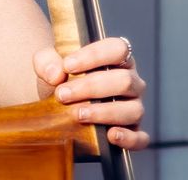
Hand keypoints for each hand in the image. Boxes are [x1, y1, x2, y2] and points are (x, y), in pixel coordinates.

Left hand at [32, 36, 148, 150]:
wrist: (58, 105)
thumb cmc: (60, 78)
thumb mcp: (48, 64)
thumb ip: (47, 61)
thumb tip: (56, 73)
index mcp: (116, 57)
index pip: (117, 49)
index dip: (94, 56)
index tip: (67, 66)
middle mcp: (131, 81)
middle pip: (124, 80)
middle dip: (91, 88)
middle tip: (63, 94)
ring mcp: (134, 107)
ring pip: (133, 109)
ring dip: (103, 112)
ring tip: (77, 114)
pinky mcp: (133, 132)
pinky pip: (140, 137)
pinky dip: (128, 138)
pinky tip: (110, 136)